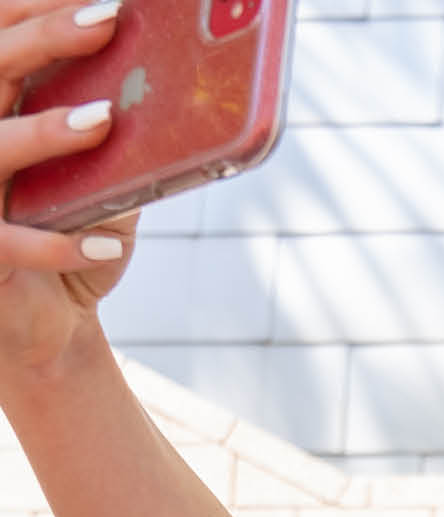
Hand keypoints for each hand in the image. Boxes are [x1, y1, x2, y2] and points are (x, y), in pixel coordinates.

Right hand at [0, 0, 139, 369]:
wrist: (44, 325)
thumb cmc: (72, 236)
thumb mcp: (105, 181)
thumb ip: (126, 140)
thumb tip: (191, 93)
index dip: (35, 10)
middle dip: (43, 39)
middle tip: (107, 20)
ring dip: (45, 131)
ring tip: (103, 120)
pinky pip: (8, 244)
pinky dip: (59, 246)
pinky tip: (106, 248)